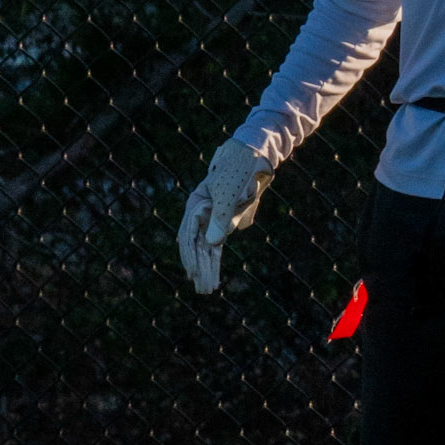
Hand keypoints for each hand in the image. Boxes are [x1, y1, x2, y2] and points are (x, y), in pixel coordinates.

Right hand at [177, 139, 272, 294]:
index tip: (195, 275)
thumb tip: (213, 244)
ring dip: (207, 267)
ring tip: (208, 287)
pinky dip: (215, 257)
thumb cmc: (239, 169)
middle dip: (199, 267)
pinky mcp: (226, 219)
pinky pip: (217, 242)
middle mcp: (201, 213)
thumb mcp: (230, 192)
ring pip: (206, 246)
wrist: (255, 154)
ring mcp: (213, 216)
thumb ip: (221, 217)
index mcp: (196, 204)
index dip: (192, 258)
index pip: (189, 237)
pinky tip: (212, 273)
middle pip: (197, 245)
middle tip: (203, 289)